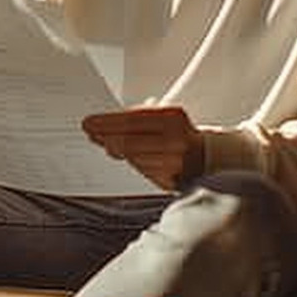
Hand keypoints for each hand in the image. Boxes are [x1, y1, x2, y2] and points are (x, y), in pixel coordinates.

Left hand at [82, 105, 204, 190]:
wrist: (207, 157)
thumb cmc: (179, 133)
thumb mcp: (164, 116)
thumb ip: (138, 117)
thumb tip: (104, 122)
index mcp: (173, 117)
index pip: (131, 119)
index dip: (107, 123)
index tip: (89, 123)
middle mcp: (176, 139)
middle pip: (128, 140)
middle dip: (105, 137)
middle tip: (91, 134)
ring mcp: (175, 161)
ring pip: (132, 157)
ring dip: (117, 151)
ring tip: (110, 145)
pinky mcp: (172, 180)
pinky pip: (142, 170)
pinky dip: (134, 162)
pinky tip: (132, 156)